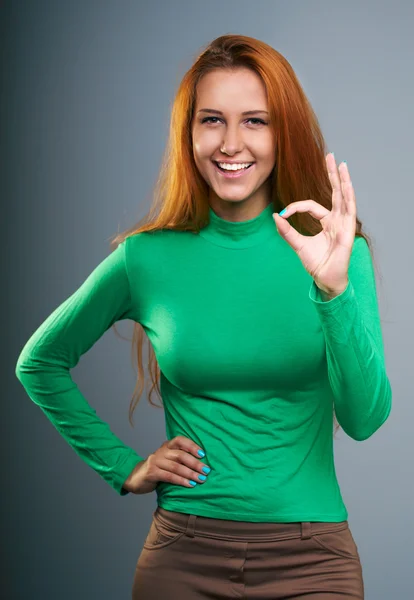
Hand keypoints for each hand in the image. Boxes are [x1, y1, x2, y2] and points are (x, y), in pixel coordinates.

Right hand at [122, 436, 210, 494]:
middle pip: (180, 455)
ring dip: (190, 474)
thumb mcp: (167, 460)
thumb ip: (180, 458)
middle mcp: (161, 451)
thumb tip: (202, 463)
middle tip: (206, 471)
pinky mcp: (151, 473)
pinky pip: (169, 476)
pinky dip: (181, 481)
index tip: (203, 454)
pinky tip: (190, 485)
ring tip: (201, 479)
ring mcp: (155, 461)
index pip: (180, 440)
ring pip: (175, 467)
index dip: (192, 446)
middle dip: (195, 463)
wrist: (136, 477)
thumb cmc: (158, 469)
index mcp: (166, 446)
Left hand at [272, 153, 355, 295]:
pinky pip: (350, 211)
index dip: (296, 207)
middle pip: (335, 193)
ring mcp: (344, 225)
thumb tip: (274, 216)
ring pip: (345, 197)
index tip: (283, 214)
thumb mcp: (297, 244)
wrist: (325, 280)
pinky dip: (348, 197)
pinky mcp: (348, 232)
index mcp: (327, 222)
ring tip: (341, 164)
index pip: (311, 206)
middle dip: (332, 174)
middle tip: (330, 156)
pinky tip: (347, 184)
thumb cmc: (315, 264)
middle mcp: (337, 220)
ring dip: (343, 180)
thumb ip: (287, 231)